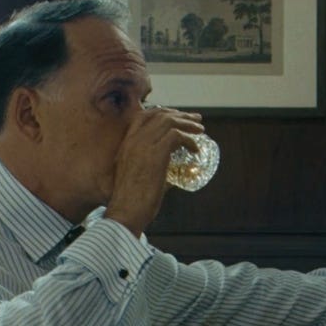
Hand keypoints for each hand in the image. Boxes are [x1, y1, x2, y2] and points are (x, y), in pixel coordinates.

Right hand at [106, 106, 205, 236]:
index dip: (164, 112)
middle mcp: (133, 140)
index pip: (144, 116)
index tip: (178, 117)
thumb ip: (152, 168)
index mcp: (126, 143)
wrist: (125, 212)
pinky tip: (195, 150)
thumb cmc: (131, 201)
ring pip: (169, 122)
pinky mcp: (156, 155)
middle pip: (159, 115)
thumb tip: (174, 173)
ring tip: (200, 131)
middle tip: (196, 120)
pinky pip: (176, 136)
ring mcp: (143, 145)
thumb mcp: (137, 176)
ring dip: (188, 124)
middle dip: (181, 115)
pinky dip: (189, 140)